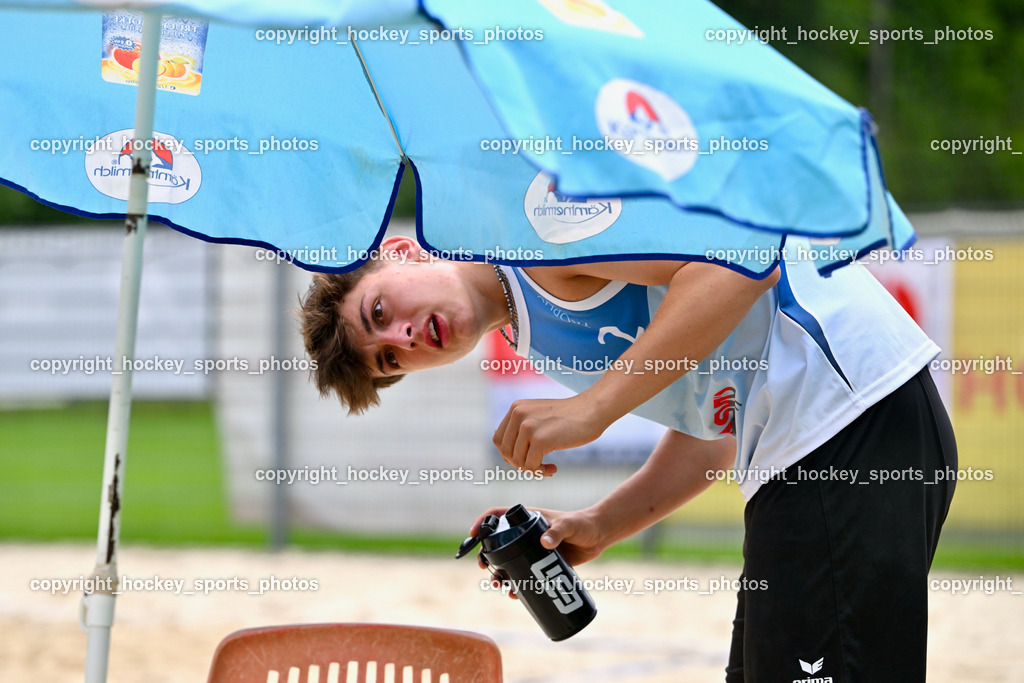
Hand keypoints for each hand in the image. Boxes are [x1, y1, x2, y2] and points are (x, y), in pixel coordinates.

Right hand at [469, 506, 607, 598]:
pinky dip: (517, 585)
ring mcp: (533, 550)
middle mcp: (526, 534)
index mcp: (528, 520)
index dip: (482, 522)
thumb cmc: (583, 524)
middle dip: (488, 556)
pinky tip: (516, 594)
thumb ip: (558, 532)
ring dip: (500, 574)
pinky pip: (524, 574)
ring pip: (509, 562)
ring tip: (500, 586)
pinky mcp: (542, 564)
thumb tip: (545, 543)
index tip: (472, 534)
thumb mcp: (569, 526)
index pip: (498, 515)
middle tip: (485, 569)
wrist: (599, 536)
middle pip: (499, 544)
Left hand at [492, 396, 609, 472]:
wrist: (592, 410)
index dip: (510, 454)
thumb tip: (505, 451)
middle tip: (537, 466)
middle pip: (505, 452)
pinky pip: (531, 467)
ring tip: (547, 468)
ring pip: (517, 461)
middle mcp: (518, 414)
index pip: (499, 439)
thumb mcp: (539, 415)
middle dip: (520, 464)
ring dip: (532, 470)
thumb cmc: (570, 417)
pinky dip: (541, 472)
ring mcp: (528, 426)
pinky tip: (553, 469)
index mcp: (516, 408)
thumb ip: (522, 427)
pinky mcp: (540, 440)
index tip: (527, 459)